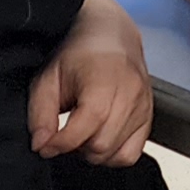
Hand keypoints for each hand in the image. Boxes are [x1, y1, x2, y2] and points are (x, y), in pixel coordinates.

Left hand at [31, 0, 154, 165]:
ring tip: (82, 132)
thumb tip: (42, 144)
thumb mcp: (47, 79)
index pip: (84, 128)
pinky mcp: (148, 117)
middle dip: (75, 148)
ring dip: (93, 151)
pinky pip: (131, 153)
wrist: (110, 36)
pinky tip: (100, 137)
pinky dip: (113, 153)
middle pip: (101, 145)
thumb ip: (40, 114)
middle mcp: (129, 94)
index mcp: (103, 81)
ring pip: (116, 152)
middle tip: (63, 134)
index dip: (60, 143)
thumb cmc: (78, 55)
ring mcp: (143, 107)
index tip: (45, 144)